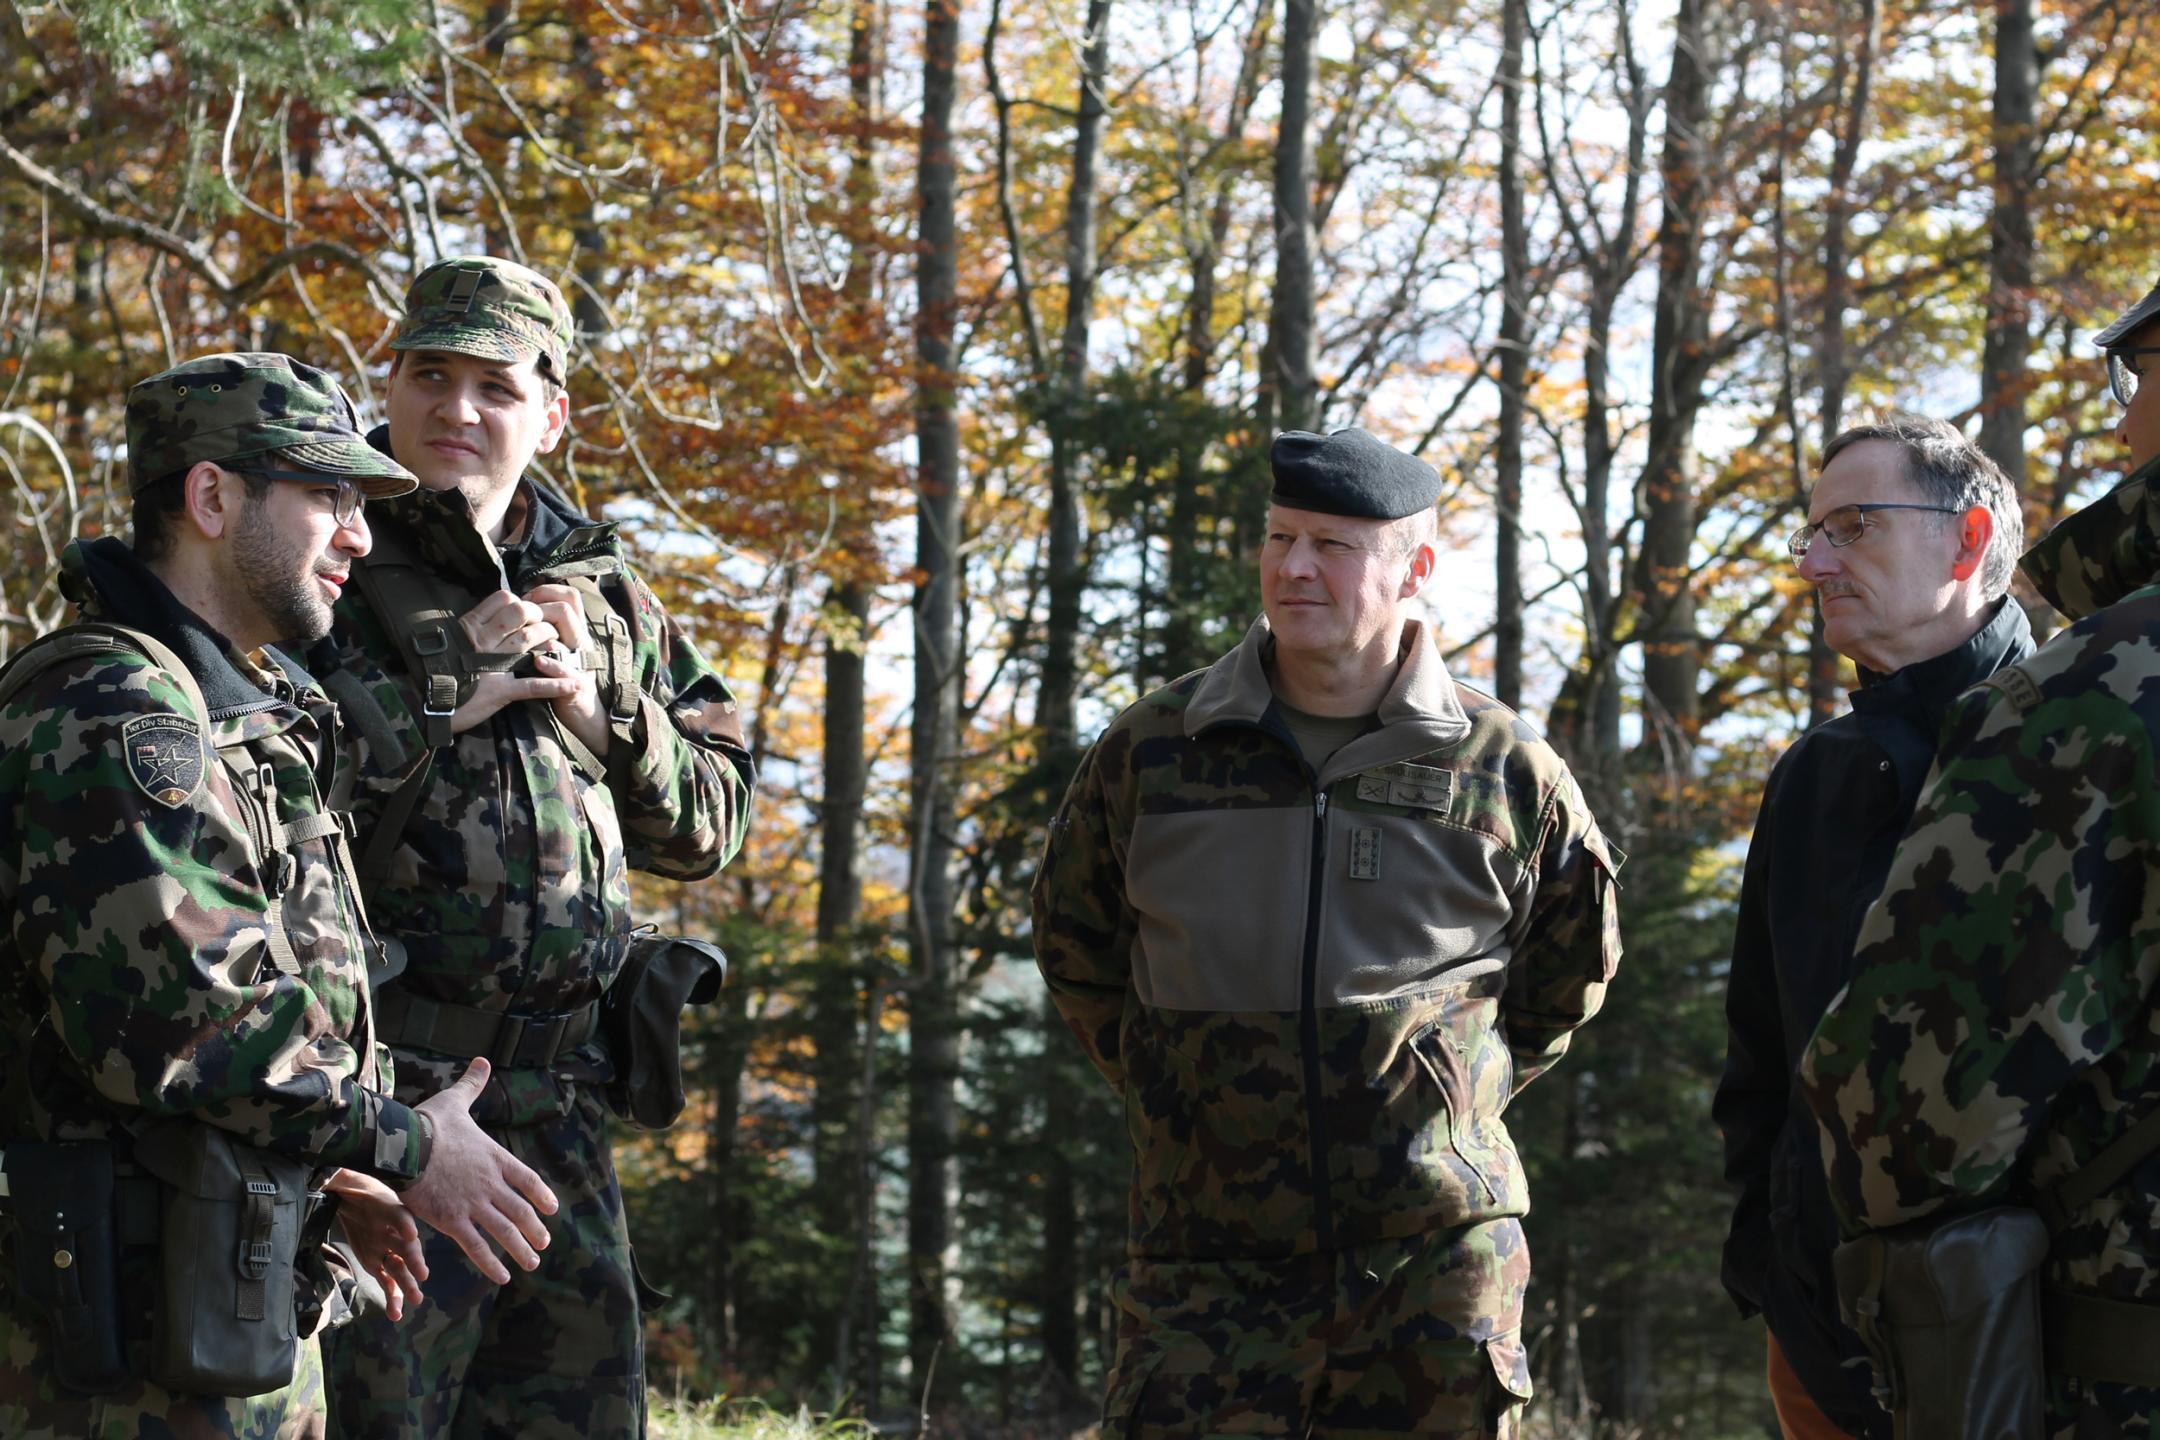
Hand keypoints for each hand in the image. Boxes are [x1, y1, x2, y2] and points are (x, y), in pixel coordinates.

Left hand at [321, 1168, 425, 1321]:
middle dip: (414, 1261)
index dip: (403, 1225)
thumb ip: (339, 1178)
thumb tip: (330, 1174)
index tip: (409, 1235)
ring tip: (414, 1301)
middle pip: (405, 1246)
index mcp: (389, 1208)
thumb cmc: (351, 1184)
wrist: (348, 1194)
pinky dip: (391, 1295)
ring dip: (406, 1284)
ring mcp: (385, 1247)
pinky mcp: (375, 1260)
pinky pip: (386, 1280)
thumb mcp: (346, 1177)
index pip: (400, 1217)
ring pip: (399, 1268)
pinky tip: (395, 1313)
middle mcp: (392, 1230)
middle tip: (422, 1276)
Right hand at [401, 1059, 559, 1284]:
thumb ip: (472, 1084)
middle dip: (534, 1229)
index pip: (527, 1180)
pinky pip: (477, 1246)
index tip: (551, 1209)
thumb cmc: (428, 1123)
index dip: (540, 1196)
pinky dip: (491, 1262)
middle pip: (521, 1211)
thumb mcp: (456, 1101)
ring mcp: (474, 1204)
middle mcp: (490, 1183)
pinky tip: (503, 1275)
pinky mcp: (453, 1221)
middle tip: (544, 1242)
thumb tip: (482, 1060)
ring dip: (521, 1248)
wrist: (404, 1145)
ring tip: (533, 1262)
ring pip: (505, 1231)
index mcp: (495, 1157)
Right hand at [448, 588, 578, 733]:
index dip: (522, 601)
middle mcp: (481, 642)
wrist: (423, 704)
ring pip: (527, 642)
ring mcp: (491, 666)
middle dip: (539, 615)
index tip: (530, 610)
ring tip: (561, 643)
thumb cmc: (439, 672)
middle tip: (549, 624)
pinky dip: (556, 685)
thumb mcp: (453, 642)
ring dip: (551, 640)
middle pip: (519, 615)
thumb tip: (495, 614)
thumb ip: (474, 627)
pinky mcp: (500, 692)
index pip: (503, 599)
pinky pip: (533, 686)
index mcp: (469, 628)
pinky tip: (574, 685)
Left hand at [523, 582, 609, 757]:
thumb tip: (526, 605)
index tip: (525, 600)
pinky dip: (552, 664)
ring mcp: (581, 660)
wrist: (582, 709)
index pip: (569, 595)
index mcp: (576, 630)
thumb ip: (548, 628)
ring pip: (568, 633)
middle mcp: (580, 640)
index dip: (546, 592)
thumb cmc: (562, 676)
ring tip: (525, 634)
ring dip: (544, 630)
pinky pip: (566, 668)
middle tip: (522, 618)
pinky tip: (538, 663)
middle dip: (540, 608)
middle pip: (567, 608)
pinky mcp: (577, 682)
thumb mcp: (559, 647)